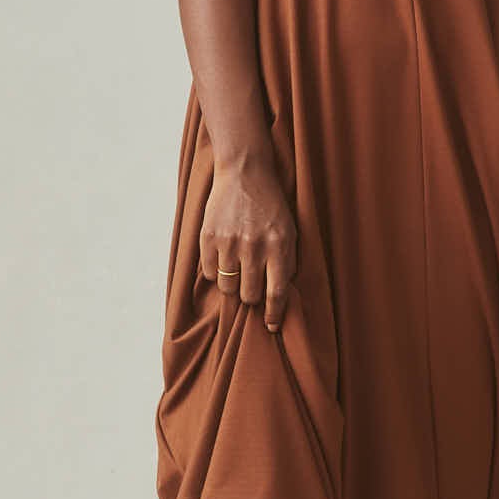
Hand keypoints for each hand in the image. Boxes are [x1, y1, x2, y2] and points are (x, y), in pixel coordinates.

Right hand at [200, 154, 297, 331]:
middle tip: (252, 284)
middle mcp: (254, 247)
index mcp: (279, 245)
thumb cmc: (271, 205)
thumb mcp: (289, 230)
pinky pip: (211, 273)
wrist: (245, 172)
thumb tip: (280, 296)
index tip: (271, 326)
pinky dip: (217, 272)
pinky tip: (224, 258)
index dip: (274, 314)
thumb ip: (286, 261)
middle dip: (252, 295)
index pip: (277, 291)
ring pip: (228, 287)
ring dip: (233, 284)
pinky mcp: (209, 238)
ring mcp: (229, 242)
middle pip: (250, 294)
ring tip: (237, 269)